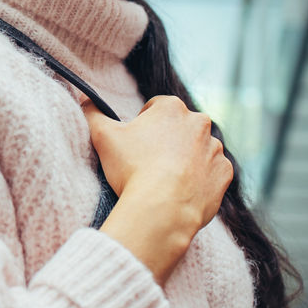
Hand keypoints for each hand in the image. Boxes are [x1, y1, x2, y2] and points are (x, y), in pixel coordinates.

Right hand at [83, 96, 231, 282]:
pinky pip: (212, 172)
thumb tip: (83, 99)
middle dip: (167, 141)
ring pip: (198, 149)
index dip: (143, 125)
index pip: (156, 108)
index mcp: (172, 108)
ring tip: (167, 180)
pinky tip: (183, 190)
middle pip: (180, 128)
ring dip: (186, 159)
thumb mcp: (103, 137)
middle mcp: (200, 123)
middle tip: (149, 163)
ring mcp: (215, 148)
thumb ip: (92, 113)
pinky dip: (201, 179)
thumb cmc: (132, 169)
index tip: (136, 144)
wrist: (162, 208)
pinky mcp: (224, 173)